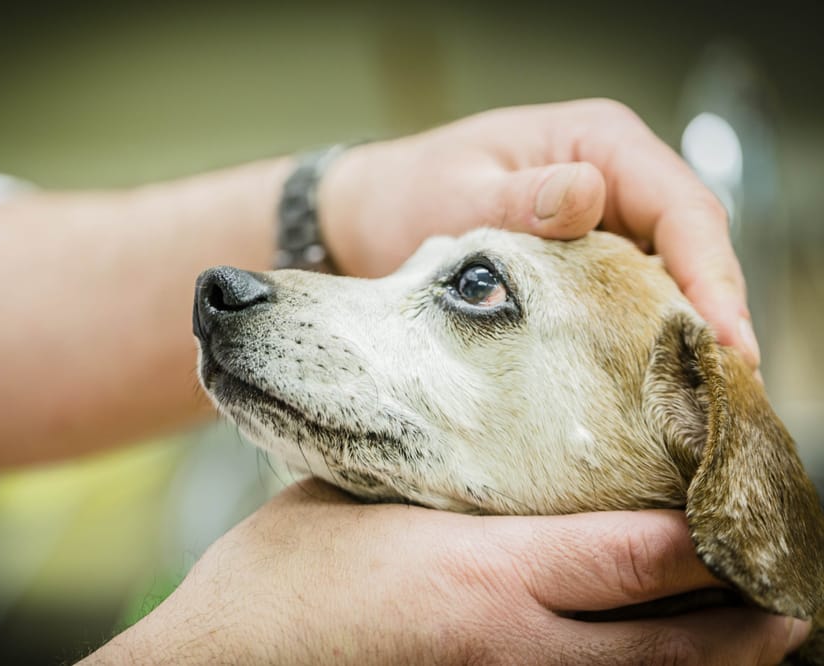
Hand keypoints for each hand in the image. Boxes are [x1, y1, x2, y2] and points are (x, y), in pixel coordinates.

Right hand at [87, 480, 805, 663]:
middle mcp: (514, 645)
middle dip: (743, 615)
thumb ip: (441, 472)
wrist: (226, 663)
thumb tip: (491, 440)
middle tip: (796, 586)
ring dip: (711, 662)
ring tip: (764, 636)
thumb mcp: (363, 493)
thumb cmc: (283, 571)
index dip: (708, 531)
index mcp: (486, 574)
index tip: (744, 498)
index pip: (638, 555)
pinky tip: (657, 661)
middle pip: (667, 638)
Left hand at [320, 99, 758, 368]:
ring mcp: (601, 226)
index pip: (683, 207)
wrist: (366, 220)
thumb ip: (516, 199)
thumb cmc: (405, 192)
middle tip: (724, 389)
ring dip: (680, 336)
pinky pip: (625, 301)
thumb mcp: (454, 192)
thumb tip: (586, 196)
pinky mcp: (581, 266)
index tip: (727, 340)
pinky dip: (639, 340)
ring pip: (664, 282)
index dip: (712, 275)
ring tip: (698, 402)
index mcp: (597, 142)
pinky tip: (644, 386)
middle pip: (689, 250)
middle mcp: (612, 181)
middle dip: (710, 317)